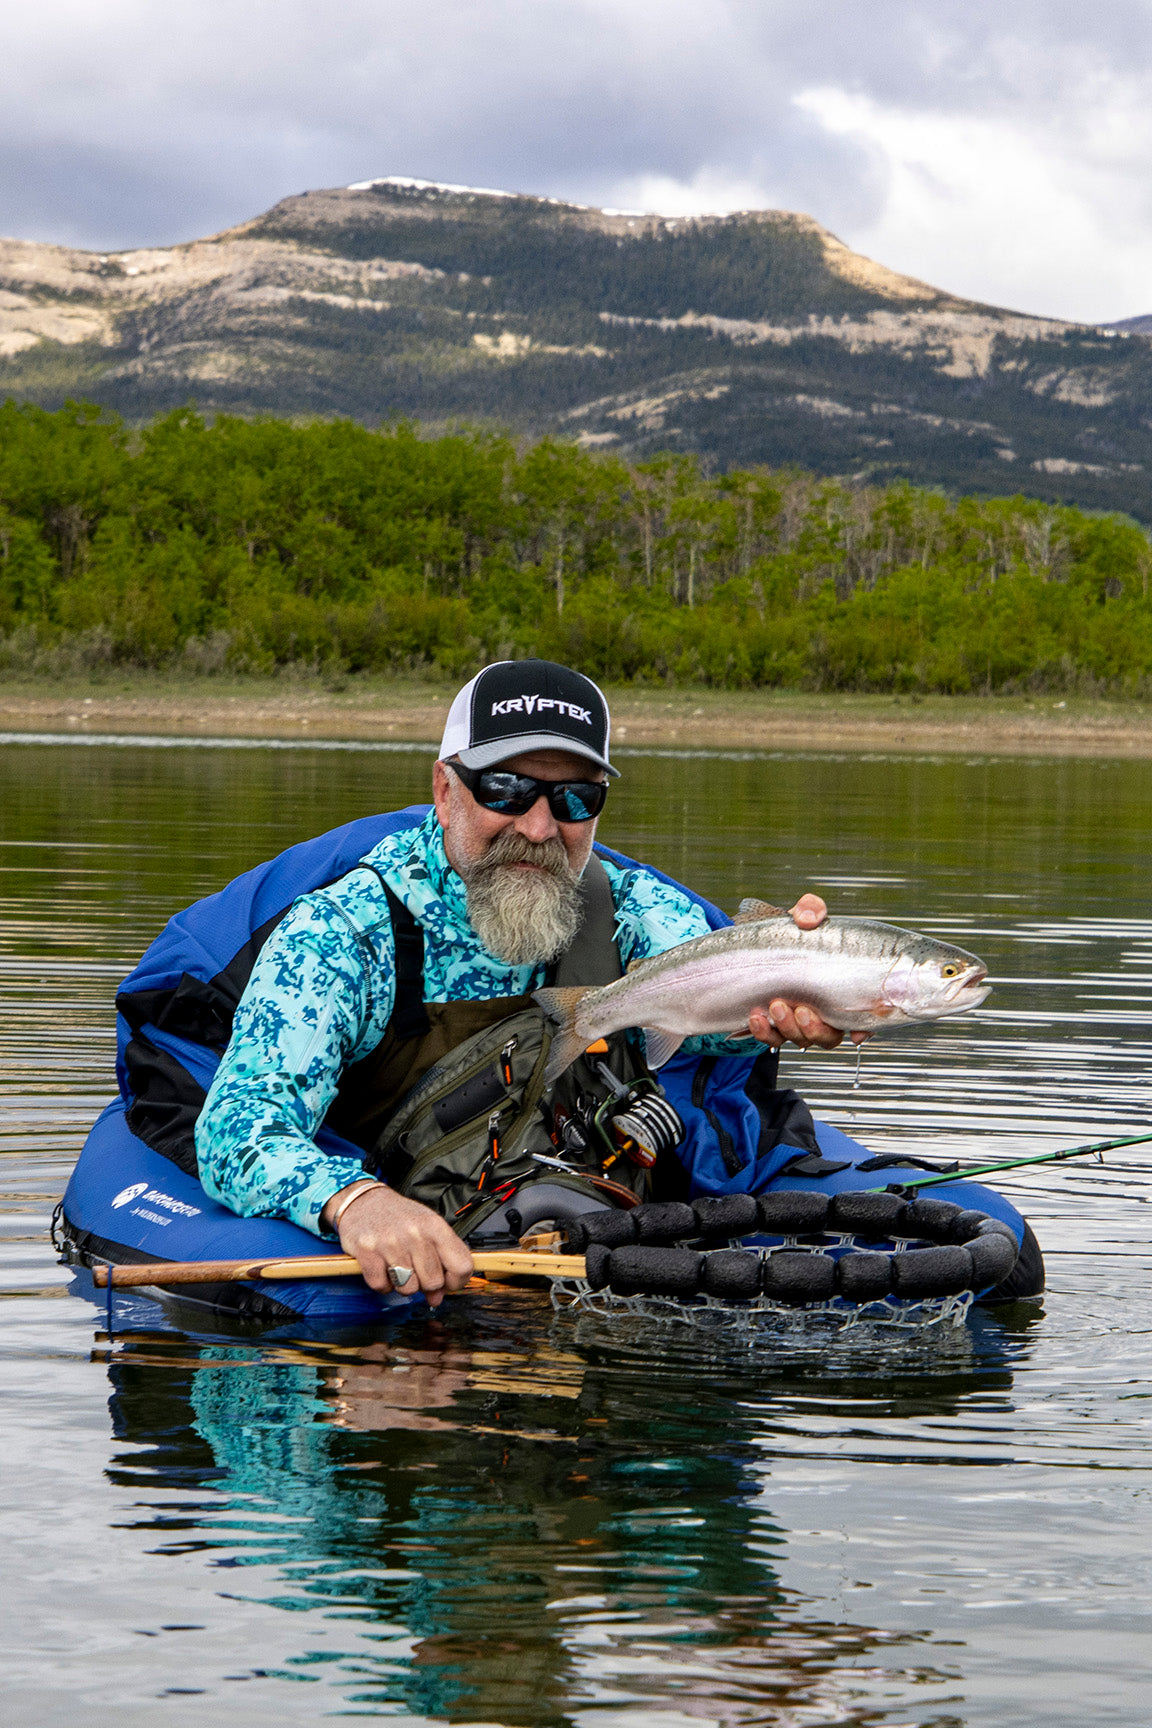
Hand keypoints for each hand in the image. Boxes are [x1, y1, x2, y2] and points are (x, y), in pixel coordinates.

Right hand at [322, 1184, 473, 1306]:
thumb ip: (439, 1260)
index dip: (456, 1282)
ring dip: (402, 1284)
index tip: (448, 1282)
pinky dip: (382, 1282)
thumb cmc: (398, 1216)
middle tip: (416, 1270)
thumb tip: (437, 1297)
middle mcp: (415, 1233)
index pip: (461, 1266)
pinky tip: (382, 1267)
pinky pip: (382, 1286)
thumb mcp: (426, 1228)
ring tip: (398, 1266)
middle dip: (425, 1284)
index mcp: (435, 1226)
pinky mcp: (368, 1251)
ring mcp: (391, 1243)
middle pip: (433, 1282)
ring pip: (408, 1288)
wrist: (363, 1200)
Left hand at [746, 893, 869, 1050]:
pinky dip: (765, 1033)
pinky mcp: (775, 1027)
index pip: (861, 1016)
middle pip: (829, 1036)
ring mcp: (799, 1023)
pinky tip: (756, 1017)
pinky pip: (772, 1039)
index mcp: (840, 990)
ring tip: (776, 1005)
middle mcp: (824, 1013)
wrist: (760, 945)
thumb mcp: (804, 916)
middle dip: (815, 1028)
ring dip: (789, 1028)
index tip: (856, 1033)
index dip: (863, 1028)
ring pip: (802, 1040)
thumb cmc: (793, 933)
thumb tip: (808, 919)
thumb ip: (811, 910)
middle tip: (802, 1009)